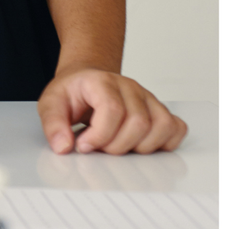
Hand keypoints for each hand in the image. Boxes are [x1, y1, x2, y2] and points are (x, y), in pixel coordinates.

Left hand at [38, 67, 185, 154]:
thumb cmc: (72, 93)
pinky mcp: (159, 111)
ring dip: (140, 147)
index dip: (99, 135)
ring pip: (162, 127)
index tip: (84, 146)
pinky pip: (177, 128)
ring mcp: (148, 98)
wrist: (87, 80)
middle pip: (139, 123)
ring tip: (118, 146)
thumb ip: (53, 124)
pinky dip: (165, 143)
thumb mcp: (51, 103)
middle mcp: (130, 87)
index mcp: (102, 82)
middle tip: (99, 147)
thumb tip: (63, 147)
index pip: (113, 109)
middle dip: (116, 146)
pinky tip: (142, 144)